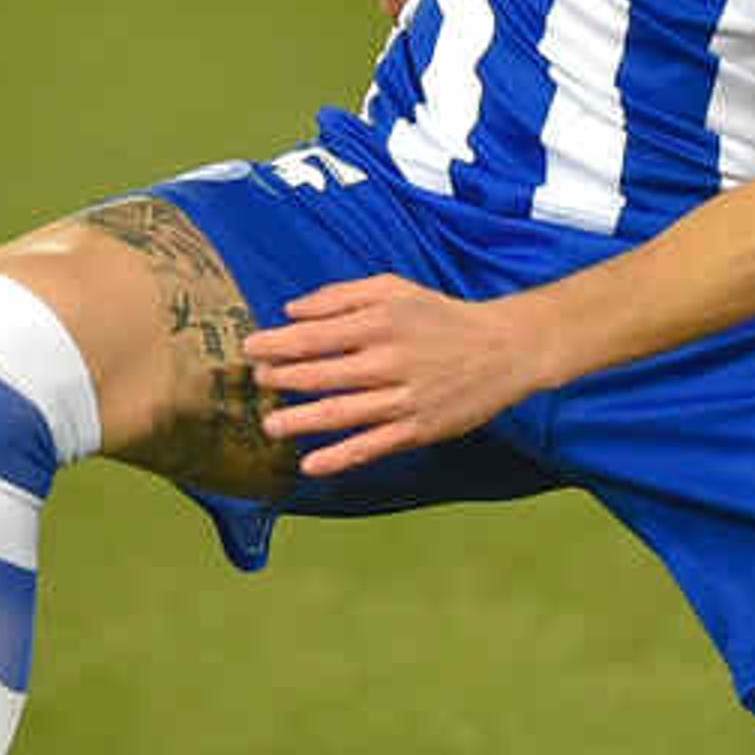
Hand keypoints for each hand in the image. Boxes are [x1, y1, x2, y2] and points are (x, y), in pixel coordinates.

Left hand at [244, 273, 541, 476]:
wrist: (503, 349)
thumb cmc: (440, 316)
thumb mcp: (394, 289)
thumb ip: (340, 296)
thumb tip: (291, 311)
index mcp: (381, 322)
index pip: (316, 335)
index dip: (278, 344)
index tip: (251, 348)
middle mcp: (390, 360)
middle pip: (323, 374)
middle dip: (283, 378)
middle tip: (258, 381)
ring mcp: (404, 398)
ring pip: (343, 412)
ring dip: (301, 420)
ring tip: (270, 425)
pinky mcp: (418, 429)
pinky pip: (373, 446)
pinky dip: (341, 457)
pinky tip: (311, 465)